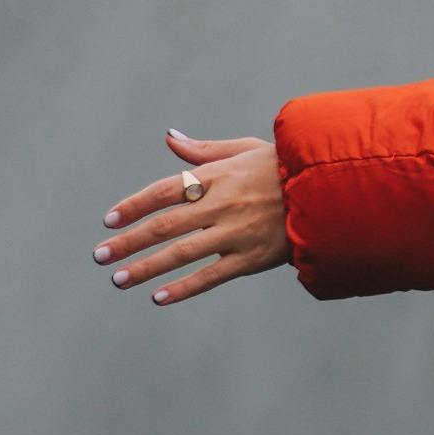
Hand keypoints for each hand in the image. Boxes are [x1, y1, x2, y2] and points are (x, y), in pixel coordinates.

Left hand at [95, 131, 291, 307]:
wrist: (334, 192)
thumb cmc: (285, 168)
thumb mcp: (246, 149)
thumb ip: (203, 149)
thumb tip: (169, 137)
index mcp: (219, 175)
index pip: (164, 191)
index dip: (134, 206)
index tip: (109, 221)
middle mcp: (224, 205)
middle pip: (165, 226)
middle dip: (128, 242)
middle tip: (99, 255)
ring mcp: (238, 233)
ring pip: (182, 254)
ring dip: (146, 268)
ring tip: (118, 280)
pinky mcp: (253, 258)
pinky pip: (211, 276)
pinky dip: (183, 288)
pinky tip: (158, 297)